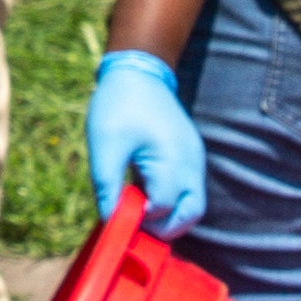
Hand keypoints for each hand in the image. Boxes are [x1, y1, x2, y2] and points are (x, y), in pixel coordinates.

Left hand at [85, 50, 205, 237]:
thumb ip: (108, 186)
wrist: (139, 71)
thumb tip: (110, 221)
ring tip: (136, 209)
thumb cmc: (119, 106)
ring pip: (192, 204)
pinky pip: (188, 188)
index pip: (164, 208)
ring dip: (167, 215)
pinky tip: (143, 191)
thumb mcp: (105, 146)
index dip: (141, 220)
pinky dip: (170, 199)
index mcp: (172, 159)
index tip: (117, 215)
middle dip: (163, 228)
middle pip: (190, 214)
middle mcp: (191, 162)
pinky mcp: (190, 155)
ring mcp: (194, 159)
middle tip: (133, 224)